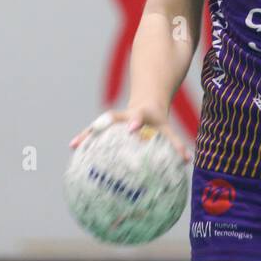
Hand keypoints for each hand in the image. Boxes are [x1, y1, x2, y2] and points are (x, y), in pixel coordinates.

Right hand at [68, 104, 191, 162]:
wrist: (146, 101)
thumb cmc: (157, 121)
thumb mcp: (167, 129)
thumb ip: (176, 143)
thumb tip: (187, 160)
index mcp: (141, 115)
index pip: (138, 116)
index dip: (135, 121)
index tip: (132, 128)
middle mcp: (125, 115)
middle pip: (114, 116)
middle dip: (106, 122)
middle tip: (97, 129)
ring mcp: (115, 119)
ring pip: (100, 124)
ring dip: (88, 132)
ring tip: (74, 144)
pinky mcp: (108, 124)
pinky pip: (95, 131)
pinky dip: (85, 137)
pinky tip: (73, 146)